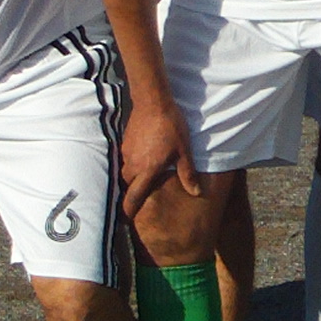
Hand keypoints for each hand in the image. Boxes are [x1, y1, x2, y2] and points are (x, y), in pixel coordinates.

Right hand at [117, 97, 199, 217]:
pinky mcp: (124, 142)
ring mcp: (126, 153)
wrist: (153, 101)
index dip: (129, 211)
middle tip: (143, 196)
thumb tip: (195, 192)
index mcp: (146, 170)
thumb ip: (187, 173)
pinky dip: (134, 163)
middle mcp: (132, 164)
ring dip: (134, 177)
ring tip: (146, 176)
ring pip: (126, 172)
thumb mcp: (183, 151)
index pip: (133, 197)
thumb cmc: (171, 126)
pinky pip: (126, 159)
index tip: (128, 219)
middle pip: (128, 186)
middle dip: (134, 193)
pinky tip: (145, 157)